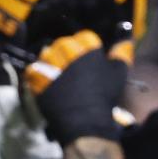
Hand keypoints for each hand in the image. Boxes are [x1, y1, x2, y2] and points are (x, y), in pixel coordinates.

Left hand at [24, 29, 131, 145]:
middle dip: (68, 52)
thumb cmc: (104, 96)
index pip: (85, 37)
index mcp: (86, 47)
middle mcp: (65, 51)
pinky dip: (37, 73)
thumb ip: (121, 54)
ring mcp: (49, 65)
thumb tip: (124, 41)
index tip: (89, 58)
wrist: (85, 121)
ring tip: (57, 72)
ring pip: (47, 54)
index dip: (87, 47)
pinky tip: (44, 79)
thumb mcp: (119, 74)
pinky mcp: (38, 79)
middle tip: (74, 68)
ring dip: (51, 60)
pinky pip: (33, 70)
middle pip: (64, 44)